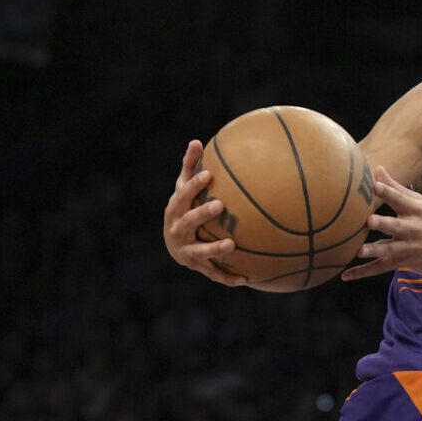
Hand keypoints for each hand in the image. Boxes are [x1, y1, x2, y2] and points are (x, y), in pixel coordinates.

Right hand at [162, 140, 247, 285]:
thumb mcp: (183, 190)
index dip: (194, 185)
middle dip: (203, 213)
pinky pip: (214, 274)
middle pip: (189, 221)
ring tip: (232, 244)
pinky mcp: (198, 267)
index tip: (210, 175)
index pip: (183, 194)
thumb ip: (190, 168)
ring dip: (215, 248)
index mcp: (176, 209)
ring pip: (200, 251)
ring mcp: (187, 251)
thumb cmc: (184, 209)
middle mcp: (178, 230)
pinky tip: (247, 279)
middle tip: (220, 205)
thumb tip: (196, 141)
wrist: (174, 245)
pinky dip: (229, 278)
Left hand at [340, 166, 421, 280]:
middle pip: (396, 226)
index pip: (400, 200)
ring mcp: (408, 247)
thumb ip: (396, 188)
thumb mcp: (420, 203)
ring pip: (389, 250)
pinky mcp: (403, 262)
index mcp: (416, 210)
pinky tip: (346, 275)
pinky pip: (381, 268)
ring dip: (375, 250)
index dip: (388, 192)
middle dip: (383, 224)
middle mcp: (413, 229)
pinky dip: (363, 272)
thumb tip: (376, 169)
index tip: (375, 185)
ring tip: (360, 251)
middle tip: (370, 221)